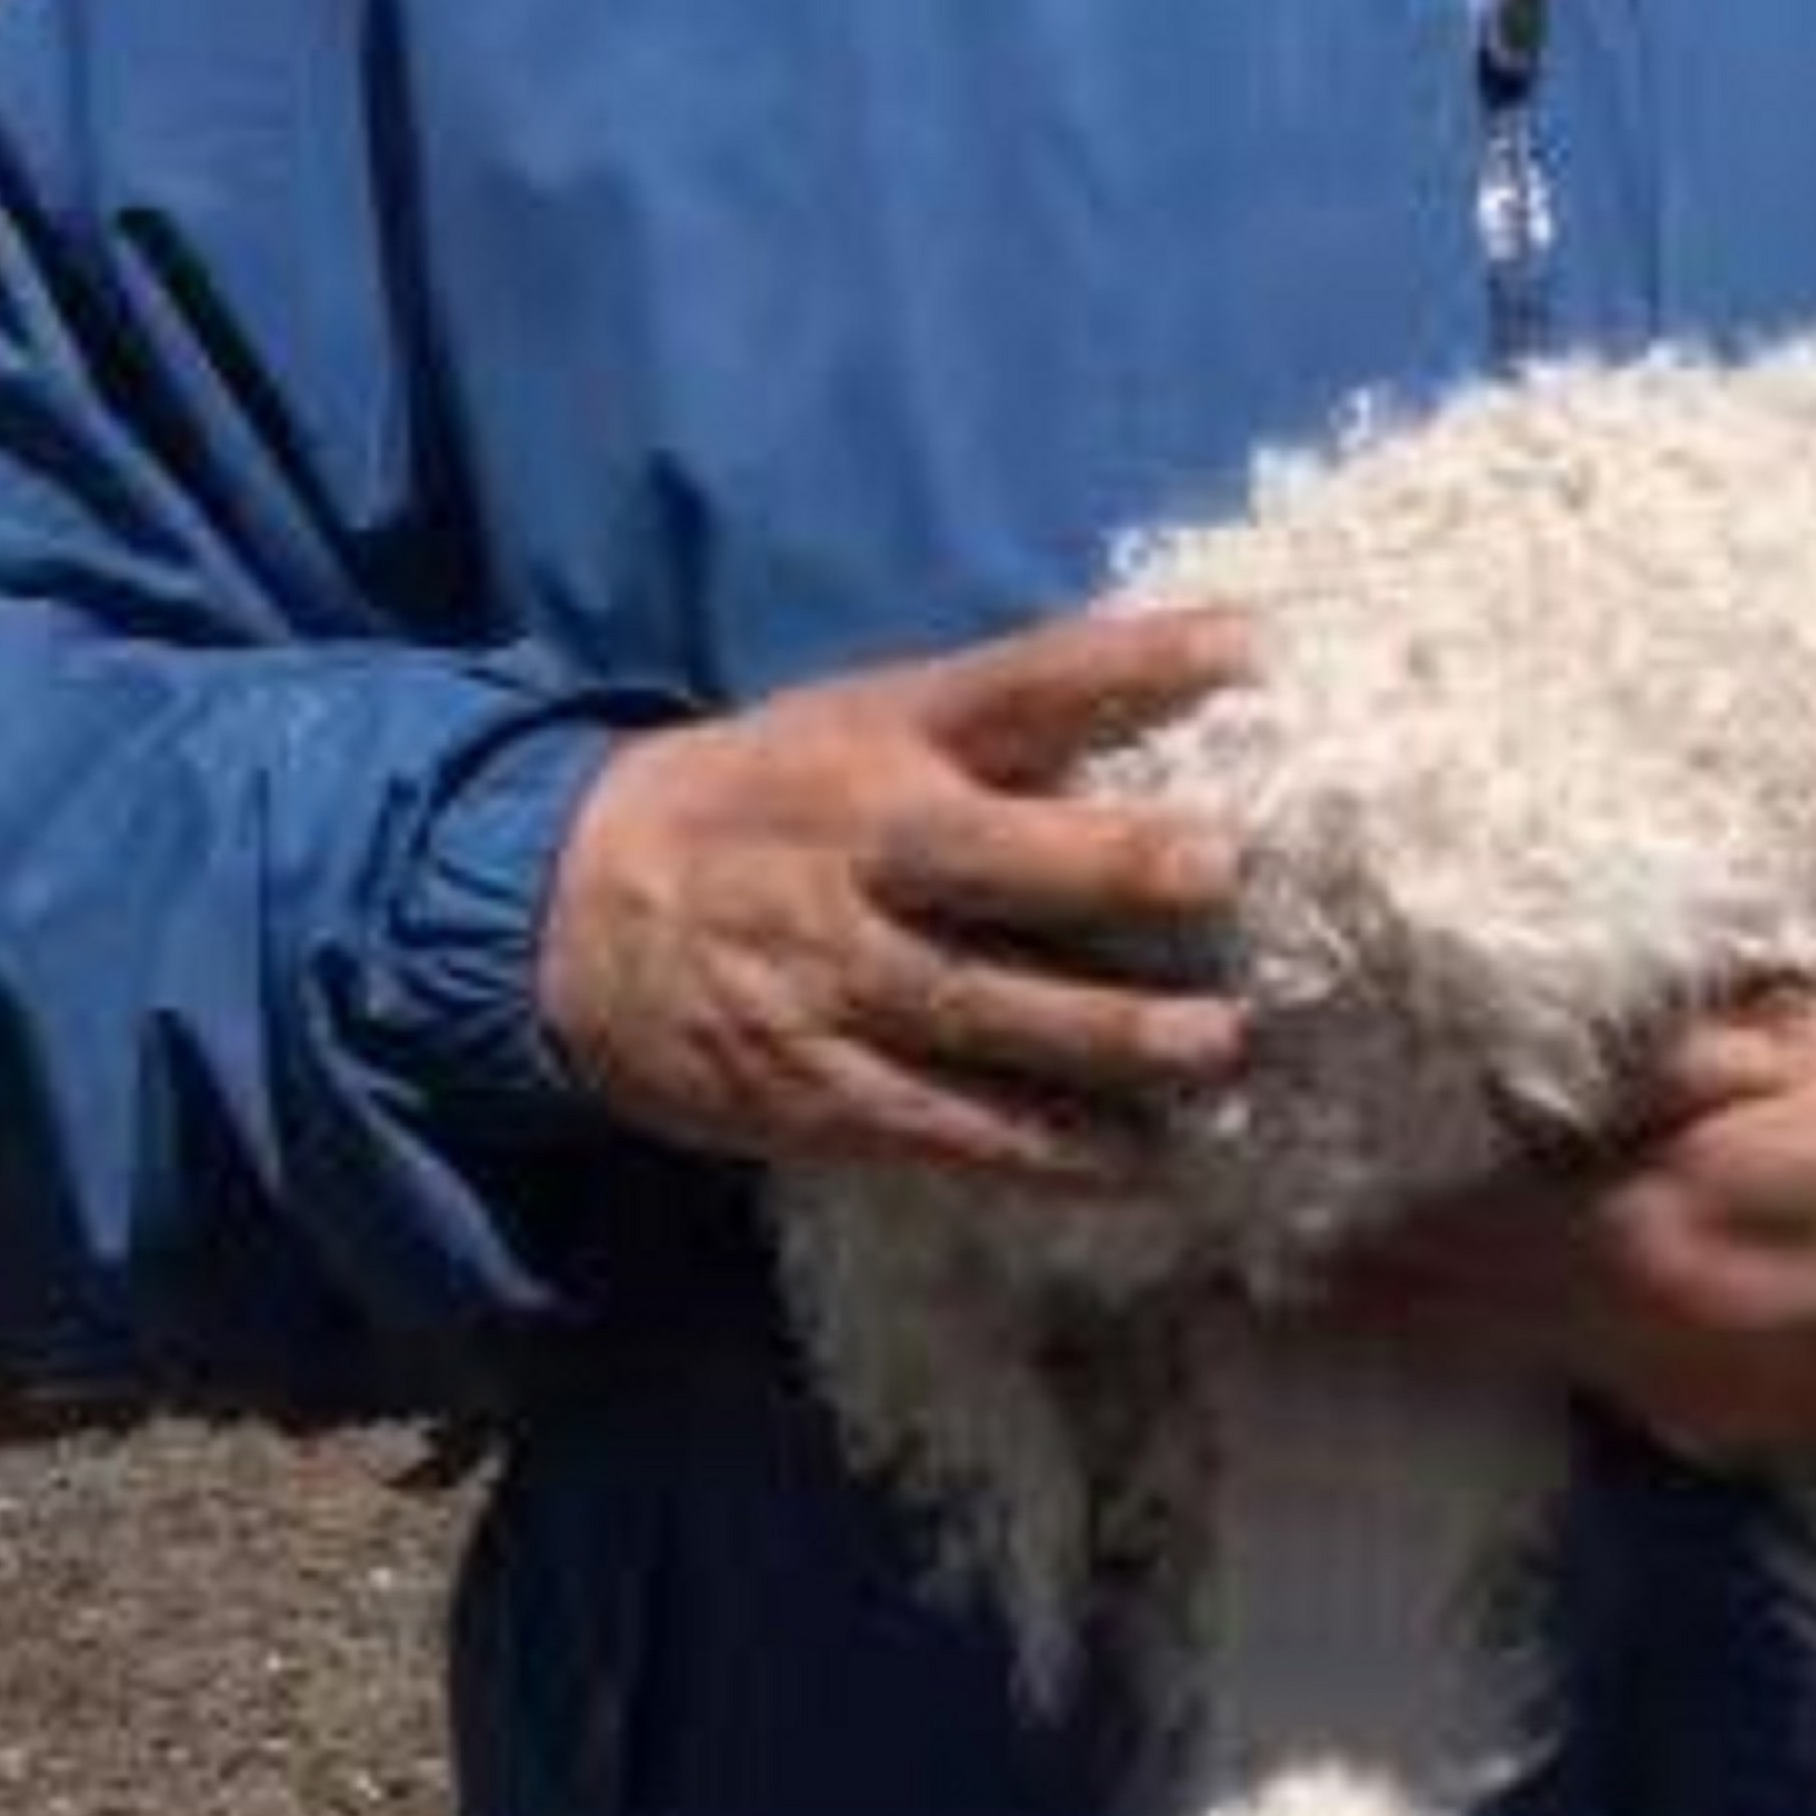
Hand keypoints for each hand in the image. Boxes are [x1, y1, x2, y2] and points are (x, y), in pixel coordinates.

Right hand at [531, 608, 1250, 1186]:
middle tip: (1222, 870)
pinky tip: (1141, 1166)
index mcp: (881, 737)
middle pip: (989, 857)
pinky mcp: (815, 1088)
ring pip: (978, 1009)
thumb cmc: (772, 798)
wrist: (568, 911)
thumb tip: (1197, 684)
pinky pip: (945, 1127)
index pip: (1018, 681)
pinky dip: (1043, 1152)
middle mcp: (859, 851)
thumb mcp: (865, 720)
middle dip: (1104, 864)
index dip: (1129, 661)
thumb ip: (1005, 718)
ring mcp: (833, 978)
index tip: (1247, 648)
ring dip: (1105, 1032)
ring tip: (1222, 1044)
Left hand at [1326, 999, 1815, 1464]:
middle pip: (1445, 1310)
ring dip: (1448, 1304)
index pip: (1439, 1221)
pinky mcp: (1729, 1432)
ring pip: (1515, 1350)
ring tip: (1378, 1249)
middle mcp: (1634, 1336)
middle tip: (1282, 1224)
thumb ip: (1662, 1057)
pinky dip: (1551, 1328)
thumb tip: (1529, 1048)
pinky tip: (1553, 1280)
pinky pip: (1599, 1374)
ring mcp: (1681, 1401)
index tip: (1269, 1156)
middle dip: (1363, 1267)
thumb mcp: (1807, 1047)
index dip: (1349, 1192)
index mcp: (1644, 1225)